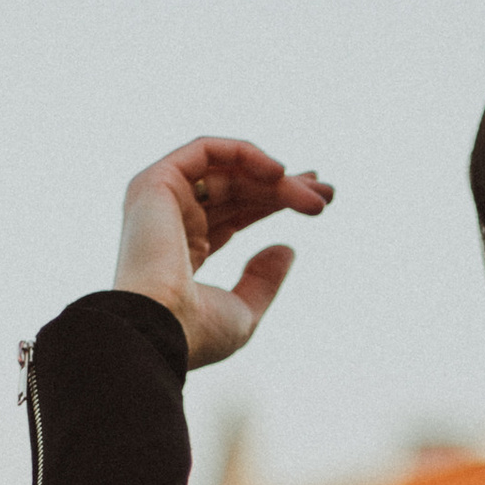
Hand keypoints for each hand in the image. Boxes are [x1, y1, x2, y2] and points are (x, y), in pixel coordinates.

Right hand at [114, 138, 332, 366]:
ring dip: (276, 178)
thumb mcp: (242, 312)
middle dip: (284, 188)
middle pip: (236, 189)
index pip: (235, 214)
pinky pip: (206, 150)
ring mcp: (159, 199)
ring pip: (228, 171)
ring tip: (316, 196)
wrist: (157, 330)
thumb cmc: (195, 334)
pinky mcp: (155, 182)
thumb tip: (287, 248)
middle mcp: (169, 220)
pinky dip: (243, 153)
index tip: (318, 203)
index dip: (275, 203)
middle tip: (328, 193)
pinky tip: (279, 173)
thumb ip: (263, 281)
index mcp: (183, 251)